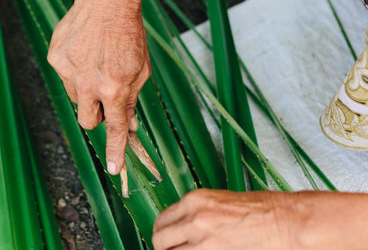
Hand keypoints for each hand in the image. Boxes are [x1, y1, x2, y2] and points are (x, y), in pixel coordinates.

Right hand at [47, 0, 150, 174]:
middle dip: (97, 116)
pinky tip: (84, 52)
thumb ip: (132, 99)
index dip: (115, 151)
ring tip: (96, 64)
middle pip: (87, 121)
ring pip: (76, 97)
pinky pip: (64, 76)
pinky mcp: (55, 58)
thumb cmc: (129, 34)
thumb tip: (129, 124)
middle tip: (106, 98)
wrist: (107, 1)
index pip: (114, 128)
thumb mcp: (141, 69)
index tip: (114, 169)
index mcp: (114, 88)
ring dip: (86, 91)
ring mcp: (68, 71)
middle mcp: (89, 84)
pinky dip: (74, 70)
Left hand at [152, 189, 367, 249]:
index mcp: (194, 201)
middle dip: (165, 248)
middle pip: (160, 240)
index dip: (163, 235)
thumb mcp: (219, 203)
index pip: (162, 222)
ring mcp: (203, 239)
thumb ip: (197, 215)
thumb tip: (183, 229)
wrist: (286, 221)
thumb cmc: (262, 211)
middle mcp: (194, 218)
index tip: (167, 241)